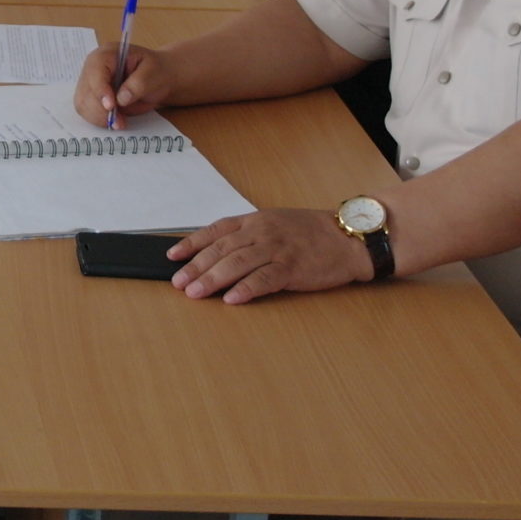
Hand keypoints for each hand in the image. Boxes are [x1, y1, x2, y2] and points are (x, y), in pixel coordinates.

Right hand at [73, 40, 171, 126]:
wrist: (159, 79)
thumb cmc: (156, 71)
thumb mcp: (153, 72)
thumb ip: (138, 84)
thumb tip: (121, 99)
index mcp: (107, 54)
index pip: (95, 71)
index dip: (100, 90)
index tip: (111, 106)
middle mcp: (94, 68)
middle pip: (86, 91)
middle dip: (100, 109)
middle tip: (119, 121)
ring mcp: (91, 83)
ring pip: (83, 104)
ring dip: (99, 117)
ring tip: (120, 122)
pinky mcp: (92, 97)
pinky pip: (88, 112)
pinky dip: (100, 120)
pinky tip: (116, 121)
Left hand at [167, 209, 373, 303]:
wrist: (347, 238)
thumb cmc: (310, 233)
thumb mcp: (275, 224)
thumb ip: (249, 235)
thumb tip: (218, 252)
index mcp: (255, 221)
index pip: (216, 231)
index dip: (192, 243)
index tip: (173, 256)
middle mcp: (262, 232)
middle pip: (222, 249)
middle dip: (196, 266)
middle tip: (178, 283)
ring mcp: (277, 249)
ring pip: (237, 263)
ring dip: (213, 279)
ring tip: (195, 293)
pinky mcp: (293, 268)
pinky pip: (265, 279)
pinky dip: (246, 289)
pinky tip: (231, 299)